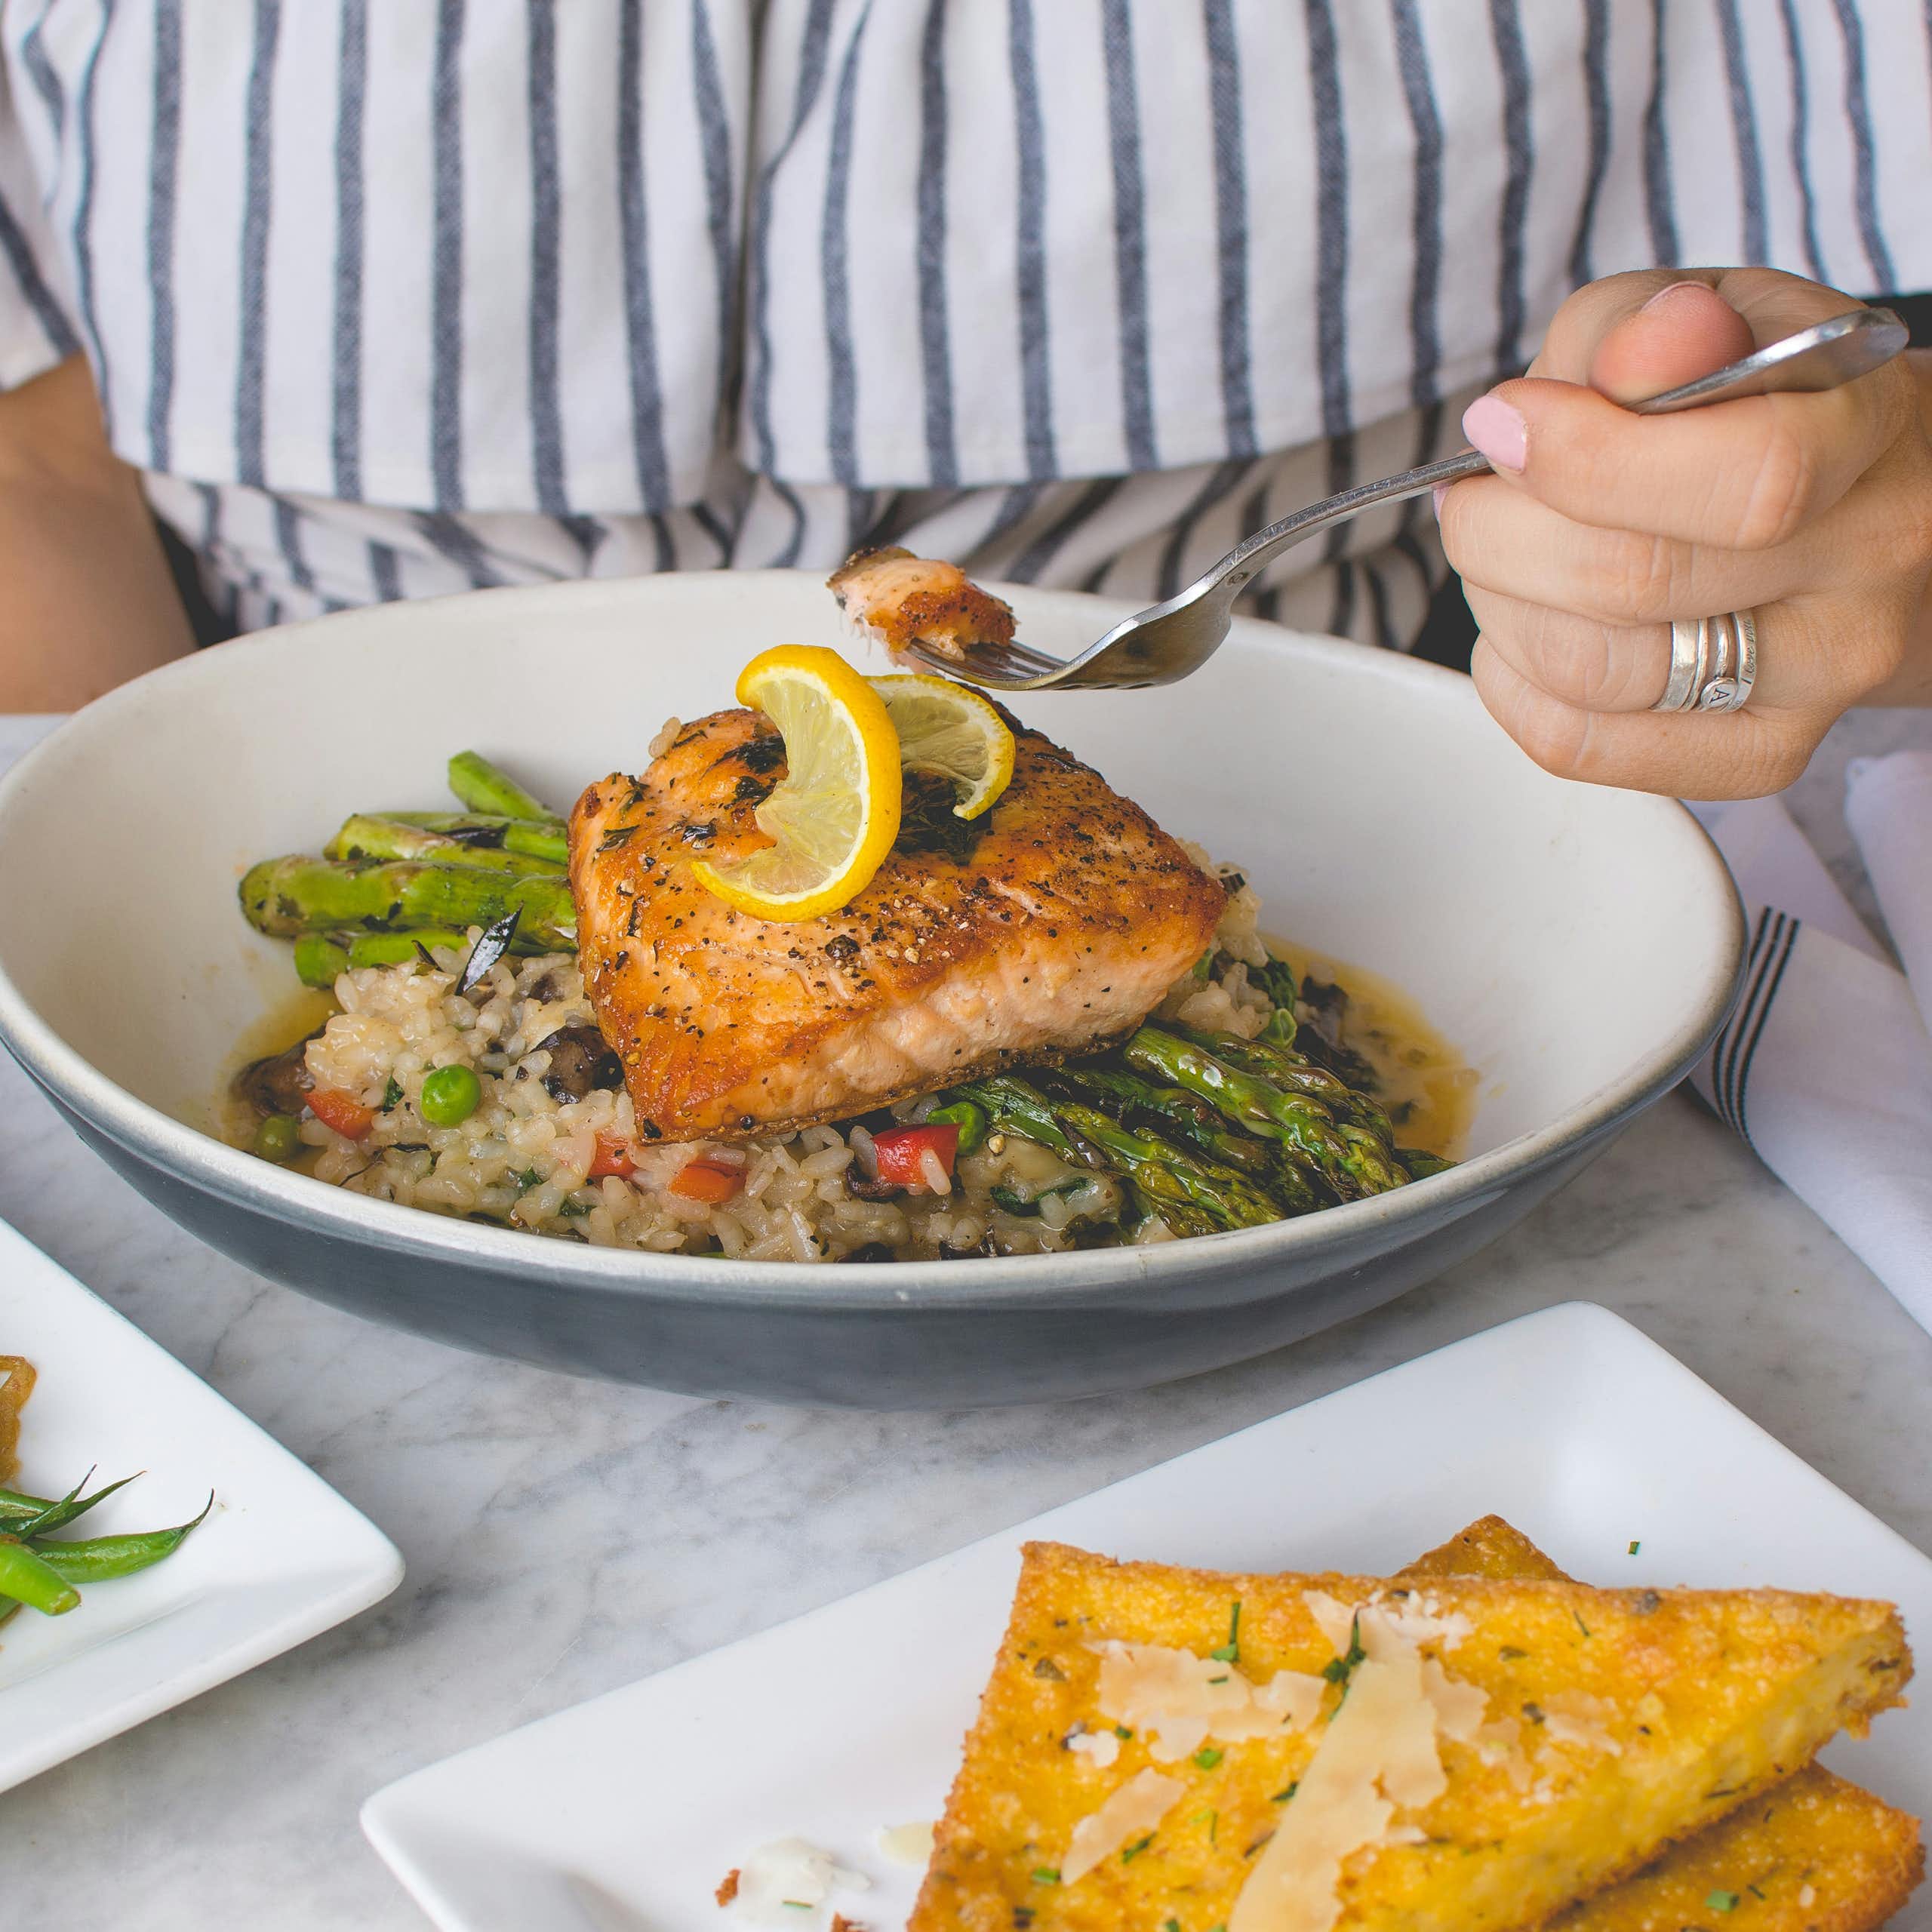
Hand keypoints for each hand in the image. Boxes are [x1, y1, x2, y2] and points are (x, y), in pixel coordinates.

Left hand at [1437, 269, 1931, 798]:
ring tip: (1497, 557)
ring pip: (1598, 673)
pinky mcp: (1762, 753)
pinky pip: (1583, 745)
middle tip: (1475, 499)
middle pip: (1639, 582)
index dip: (1588, 458)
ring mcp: (1824, 672)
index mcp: (1869, 429)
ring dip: (1500, 607)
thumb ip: (1651, 328)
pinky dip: (1511, 685)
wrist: (1843, 497)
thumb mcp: (1704, 318)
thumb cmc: (1752, 399)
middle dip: (1504, 534)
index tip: (1503, 424)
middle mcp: (1867, 560)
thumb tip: (1634, 359)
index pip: (1749, 475)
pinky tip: (1519, 626)